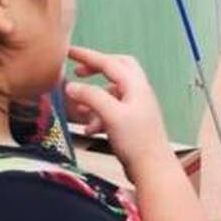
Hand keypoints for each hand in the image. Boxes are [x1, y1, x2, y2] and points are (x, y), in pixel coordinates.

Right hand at [64, 46, 173, 182]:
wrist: (152, 168)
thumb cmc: (136, 141)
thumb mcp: (111, 115)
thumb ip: (91, 97)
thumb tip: (71, 86)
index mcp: (136, 86)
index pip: (110, 62)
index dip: (88, 55)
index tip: (68, 52)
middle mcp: (139, 93)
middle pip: (117, 69)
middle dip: (97, 68)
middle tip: (79, 72)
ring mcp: (137, 107)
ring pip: (112, 92)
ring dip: (94, 97)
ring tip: (78, 108)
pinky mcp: (133, 122)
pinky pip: (112, 110)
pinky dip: (98, 115)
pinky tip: (89, 129)